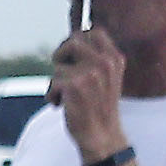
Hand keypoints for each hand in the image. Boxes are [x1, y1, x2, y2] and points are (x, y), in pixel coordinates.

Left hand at [45, 24, 129, 156]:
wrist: (101, 135)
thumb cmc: (98, 105)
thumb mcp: (106, 77)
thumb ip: (94, 58)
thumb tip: (69, 40)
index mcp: (114, 58)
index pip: (92, 31)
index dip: (76, 39)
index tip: (70, 54)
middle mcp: (105, 63)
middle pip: (72, 41)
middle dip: (60, 55)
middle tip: (61, 71)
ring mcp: (90, 74)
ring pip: (58, 65)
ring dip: (56, 80)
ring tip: (65, 95)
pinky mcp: (74, 87)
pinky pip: (52, 83)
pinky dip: (51, 95)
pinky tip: (61, 105)